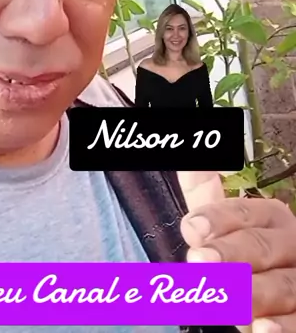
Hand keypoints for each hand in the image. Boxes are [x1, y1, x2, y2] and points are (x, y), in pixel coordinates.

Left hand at [177, 171, 295, 332]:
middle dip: (229, 254)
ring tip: (225, 297)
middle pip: (262, 246)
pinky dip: (282, 327)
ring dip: (252, 292)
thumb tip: (189, 159)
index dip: (217, 219)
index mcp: (270, 217)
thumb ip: (205, 192)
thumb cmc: (247, 257)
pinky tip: (262, 328)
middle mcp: (289, 246)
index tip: (192, 227)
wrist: (272, 297)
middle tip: (200, 260)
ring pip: (282, 285)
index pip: (245, 212)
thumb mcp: (225, 222)